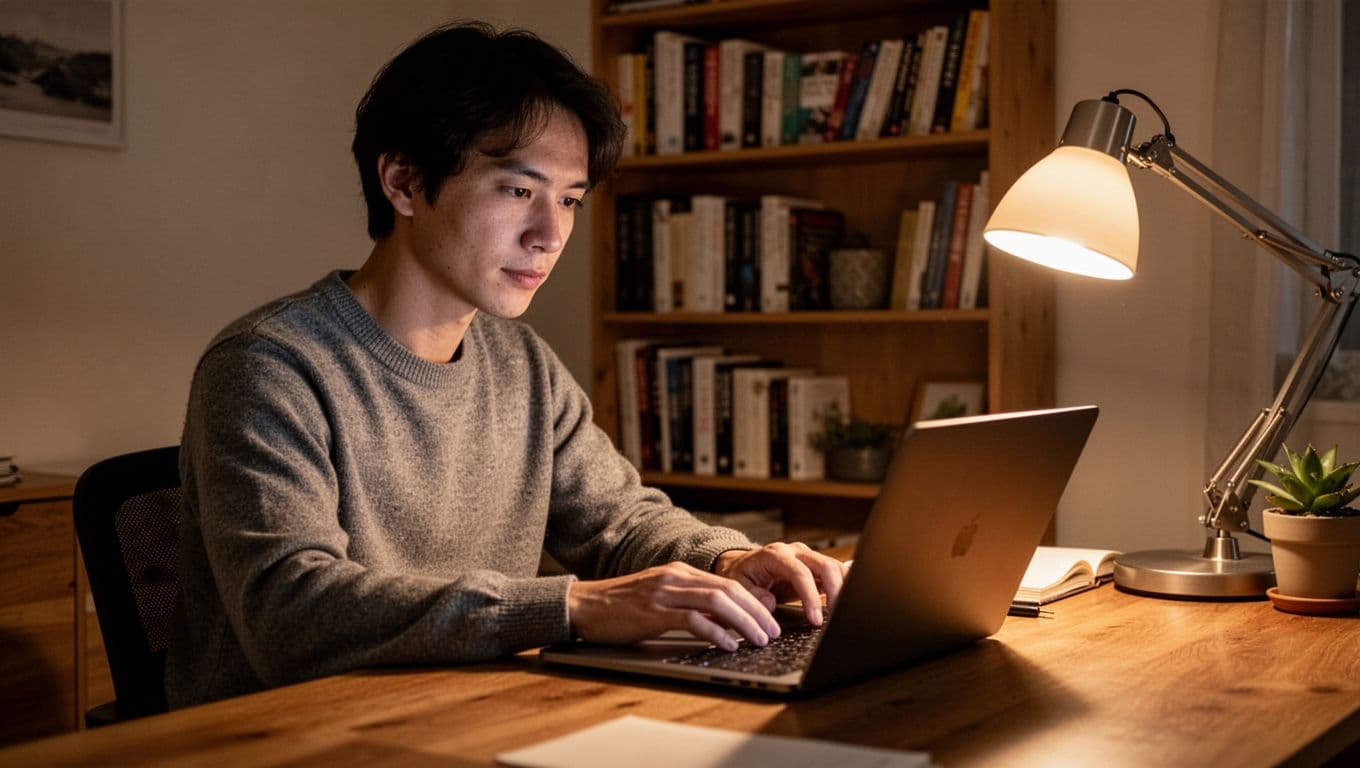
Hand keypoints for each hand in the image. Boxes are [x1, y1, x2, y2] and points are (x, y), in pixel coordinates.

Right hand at [567, 562, 781, 650]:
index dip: (754, 601)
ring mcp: (665, 592)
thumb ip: (690, 605)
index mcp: (680, 572)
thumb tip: (725, 622)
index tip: (771, 618)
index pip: (728, 582)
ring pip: (717, 602)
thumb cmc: (620, 607)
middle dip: (757, 612)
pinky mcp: (653, 611)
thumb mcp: (661, 599)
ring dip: (744, 622)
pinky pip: (693, 620)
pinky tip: (728, 645)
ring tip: (760, 639)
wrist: (584, 605)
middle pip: (729, 589)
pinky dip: (716, 632)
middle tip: (774, 631)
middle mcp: (676, 577)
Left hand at [713, 542, 848, 626]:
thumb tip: (770, 603)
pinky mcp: (815, 566)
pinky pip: (836, 571)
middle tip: (835, 617)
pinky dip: (845, 584)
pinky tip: (849, 599)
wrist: (742, 565)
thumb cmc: (741, 576)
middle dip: (834, 592)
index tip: (815, 619)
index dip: (810, 597)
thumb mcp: (737, 586)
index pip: (800, 573)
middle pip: (824, 565)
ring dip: (843, 588)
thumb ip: (752, 596)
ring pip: (835, 566)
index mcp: (774, 555)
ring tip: (844, 612)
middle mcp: (795, 551)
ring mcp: (807, 556)